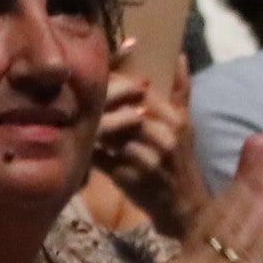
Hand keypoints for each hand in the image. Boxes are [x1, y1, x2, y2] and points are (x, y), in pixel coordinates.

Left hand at [92, 66, 205, 229]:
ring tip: (79, 120)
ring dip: (92, 126)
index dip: (116, 84)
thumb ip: (181, 91)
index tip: (97, 80)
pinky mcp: (128, 178)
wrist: (183, 206)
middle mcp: (165, 137)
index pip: (140, 91)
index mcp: (177, 119)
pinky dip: (88, 150)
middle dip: (100, 104)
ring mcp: (147, 159)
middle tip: (77, 97)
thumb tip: (180, 56)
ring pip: (109, 132)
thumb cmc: (179, 161)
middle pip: (122, 110)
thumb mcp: (185, 125)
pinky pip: (99, 157)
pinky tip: (81, 145)